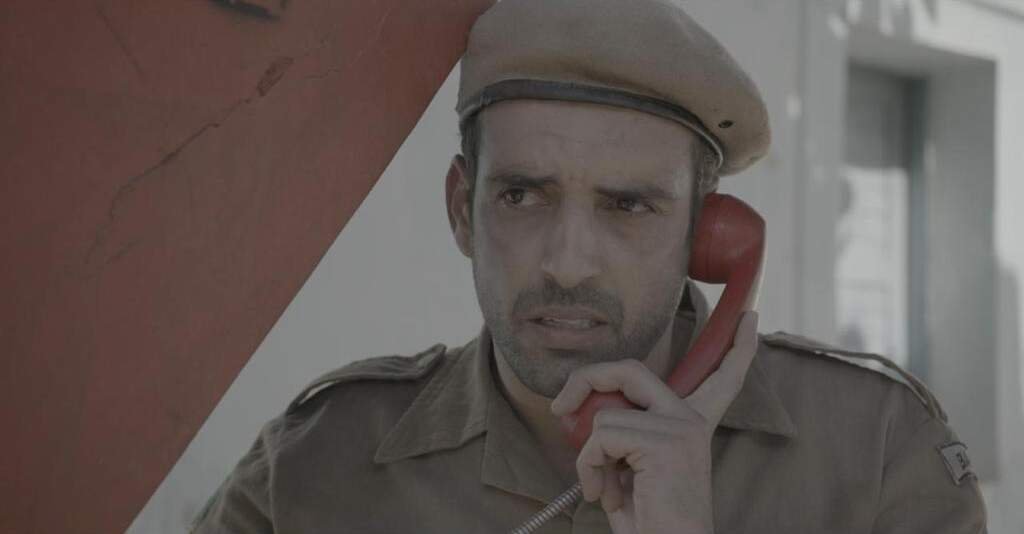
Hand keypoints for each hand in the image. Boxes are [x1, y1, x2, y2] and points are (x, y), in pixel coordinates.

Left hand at [550, 311, 758, 533]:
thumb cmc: (648, 519)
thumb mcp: (631, 465)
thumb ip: (622, 432)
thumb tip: (583, 411)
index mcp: (691, 424)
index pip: (720, 378)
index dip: (737, 348)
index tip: (750, 319)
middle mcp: (691, 420)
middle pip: (630, 370)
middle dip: (587, 378)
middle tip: (561, 407)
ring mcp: (680, 427)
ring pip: (603, 415)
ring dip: (588, 456)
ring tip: (606, 487)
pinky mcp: (665, 441)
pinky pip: (600, 436)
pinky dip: (589, 466)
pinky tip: (608, 495)